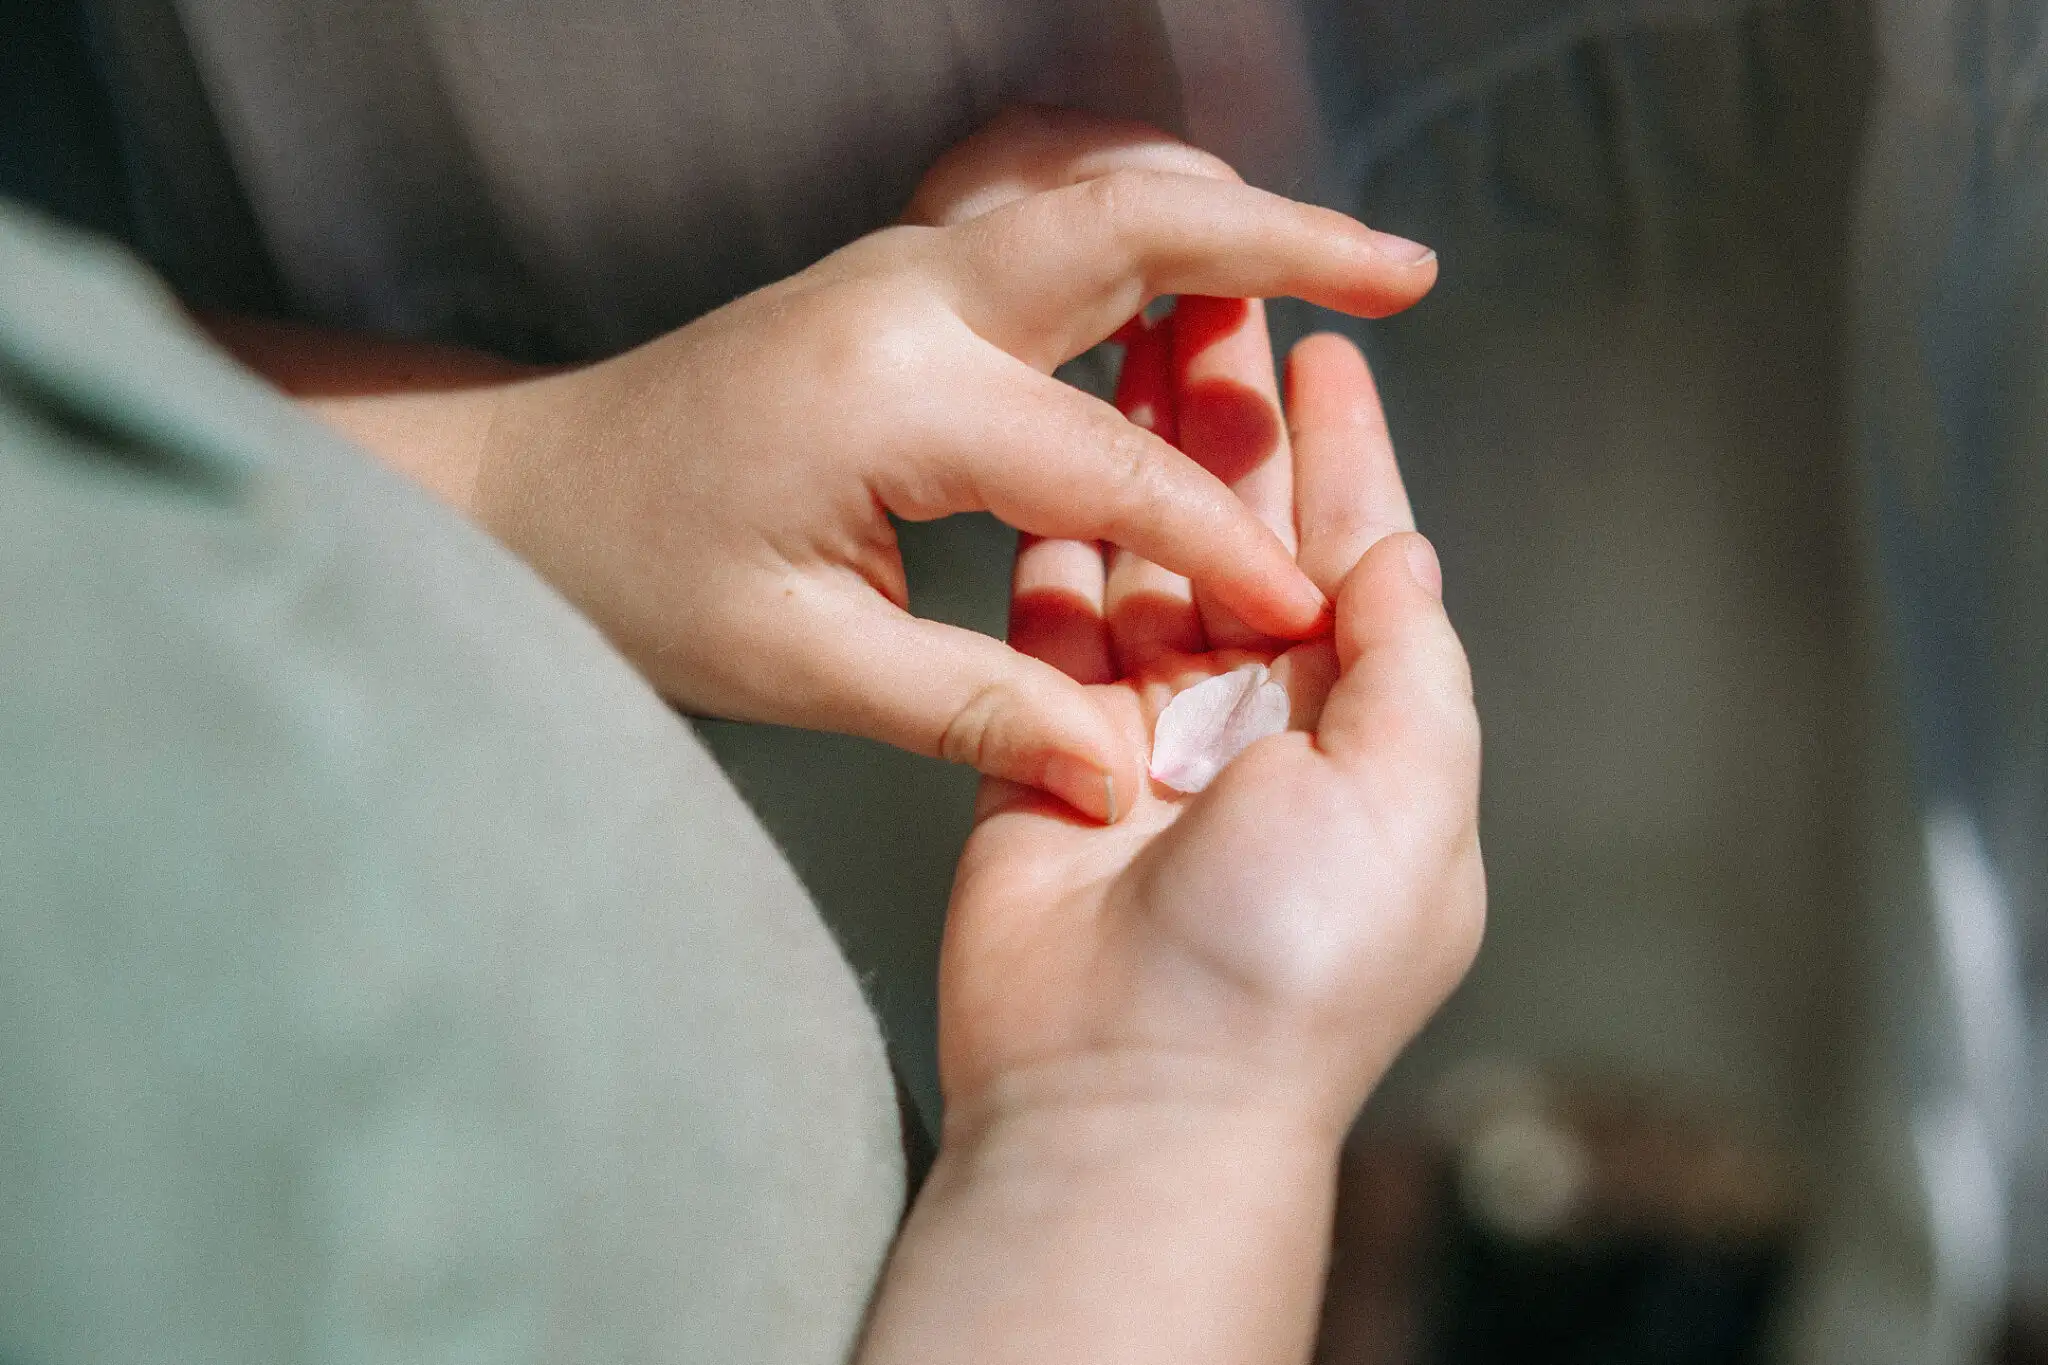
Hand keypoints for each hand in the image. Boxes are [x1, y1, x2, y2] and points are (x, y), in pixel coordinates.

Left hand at [471, 109, 1437, 819]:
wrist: (524, 493)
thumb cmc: (636, 576)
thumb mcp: (798, 664)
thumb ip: (972, 708)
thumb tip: (1114, 772)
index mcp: (897, 396)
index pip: (1116, 465)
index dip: (1222, 545)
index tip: (1303, 610)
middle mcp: (908, 300)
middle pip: (1133, 227)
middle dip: (1283, 242)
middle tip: (1407, 273)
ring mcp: (898, 273)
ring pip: (1097, 207)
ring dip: (1223, 226)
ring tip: (1344, 264)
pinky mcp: (893, 286)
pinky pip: (1050, 236)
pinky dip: (1146, 246)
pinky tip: (1202, 294)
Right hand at [938, 331, 1484, 1144]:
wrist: (1127, 1097)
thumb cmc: (1287, 969)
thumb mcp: (1407, 807)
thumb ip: (1408, 668)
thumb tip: (1404, 554)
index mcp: (1365, 743)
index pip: (1359, 563)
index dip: (1346, 455)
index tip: (1326, 353)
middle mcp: (1262, 734)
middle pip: (1249, 543)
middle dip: (1236, 430)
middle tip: (1212, 306)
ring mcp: (1149, 742)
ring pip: (1150, 567)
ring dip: (1140, 463)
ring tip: (1126, 350)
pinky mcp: (1047, 752)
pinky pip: (1051, 627)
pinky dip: (1056, 546)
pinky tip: (1052, 459)